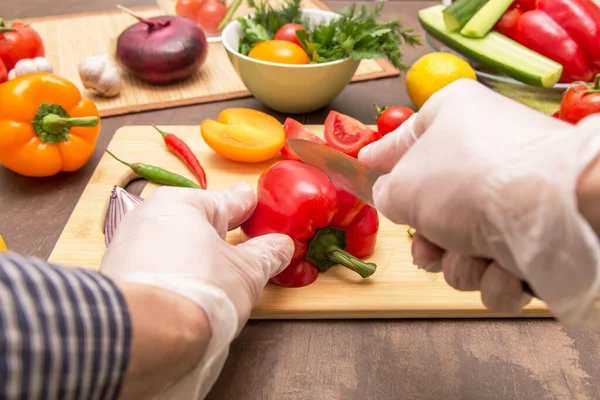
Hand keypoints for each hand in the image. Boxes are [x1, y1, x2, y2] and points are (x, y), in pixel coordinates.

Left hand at [100, 182, 293, 397]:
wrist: (148, 334)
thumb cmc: (200, 290)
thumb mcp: (247, 272)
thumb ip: (266, 254)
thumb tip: (281, 246)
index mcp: (183, 203)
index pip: (226, 201)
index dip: (246, 206)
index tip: (254, 203)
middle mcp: (149, 216)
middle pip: (196, 223)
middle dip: (219, 234)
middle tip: (241, 242)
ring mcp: (127, 246)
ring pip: (173, 245)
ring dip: (194, 256)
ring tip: (216, 276)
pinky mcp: (117, 276)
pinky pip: (155, 266)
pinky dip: (173, 273)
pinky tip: (187, 291)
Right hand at [359, 79, 599, 328]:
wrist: (555, 210)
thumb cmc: (470, 181)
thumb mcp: (404, 187)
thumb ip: (386, 193)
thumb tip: (390, 196)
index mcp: (453, 118)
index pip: (405, 138)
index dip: (383, 157)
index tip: (365, 165)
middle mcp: (484, 151)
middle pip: (435, 208)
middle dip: (430, 242)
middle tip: (430, 247)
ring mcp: (515, 194)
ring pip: (464, 247)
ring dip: (462, 264)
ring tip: (475, 256)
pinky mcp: (541, 234)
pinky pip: (500, 266)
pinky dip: (498, 276)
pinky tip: (507, 269)